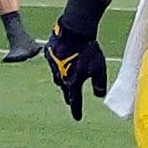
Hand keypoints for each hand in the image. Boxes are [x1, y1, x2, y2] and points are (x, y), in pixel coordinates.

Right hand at [46, 0, 111, 120]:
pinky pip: (53, 63)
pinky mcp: (48, 53)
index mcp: (72, 82)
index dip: (76, 110)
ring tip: (67, 79)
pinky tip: (62, 60)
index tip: (77, 118)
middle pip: (65, 89)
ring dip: (63, 78)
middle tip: (71, 100)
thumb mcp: (99, 68)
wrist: (75, 30)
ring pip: (57, 76)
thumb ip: (99, 84)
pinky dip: (58, 64)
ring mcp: (52, 65)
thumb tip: (100, 96)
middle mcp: (60, 77)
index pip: (75, 101)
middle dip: (68, 95)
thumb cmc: (89, 49)